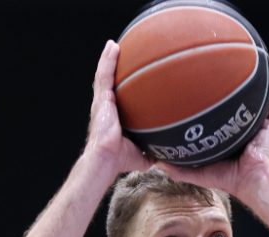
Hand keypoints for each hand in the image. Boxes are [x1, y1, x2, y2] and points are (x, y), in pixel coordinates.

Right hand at [84, 40, 151, 173]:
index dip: (119, 86)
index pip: (117, 97)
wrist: (107, 159)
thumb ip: (152, 151)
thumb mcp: (141, 154)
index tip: (128, 76)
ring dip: (108, 59)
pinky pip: (104, 75)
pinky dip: (107, 60)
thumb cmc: (119, 160)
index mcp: (113, 116)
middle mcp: (106, 106)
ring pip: (104, 75)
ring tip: (113, 45)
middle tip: (118, 52)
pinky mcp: (101, 99)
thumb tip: (168, 157)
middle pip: (109, 82)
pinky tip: (113, 47)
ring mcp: (102, 102)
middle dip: (112, 67)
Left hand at [158, 75, 268, 201]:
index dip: (210, 104)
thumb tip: (156, 162)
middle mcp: (241, 129)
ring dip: (255, 86)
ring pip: (257, 102)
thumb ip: (178, 170)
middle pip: (237, 104)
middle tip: (221, 71)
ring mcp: (257, 127)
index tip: (198, 89)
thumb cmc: (228, 179)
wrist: (250, 180)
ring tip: (249, 65)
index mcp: (227, 137)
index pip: (218, 117)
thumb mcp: (198, 173)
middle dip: (231, 89)